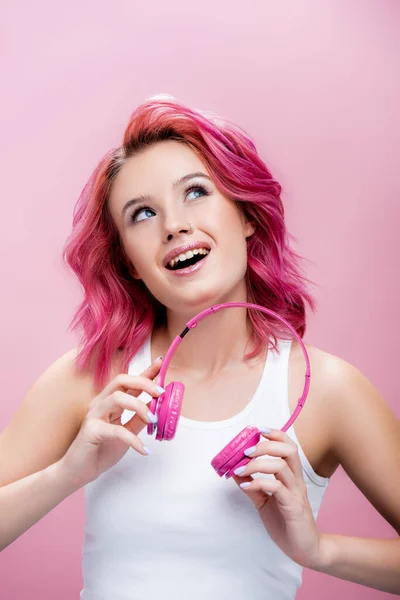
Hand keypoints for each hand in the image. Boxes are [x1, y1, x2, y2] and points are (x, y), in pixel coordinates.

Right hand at [59, 357, 163, 489]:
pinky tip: (143, 449)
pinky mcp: (90, 431)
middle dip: (143, 383)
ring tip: (153, 421)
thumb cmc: (100, 450)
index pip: (129, 382)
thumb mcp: (126, 433)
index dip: (145, 371)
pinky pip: (115, 430)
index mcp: (109, 401)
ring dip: (139, 407)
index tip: (161, 363)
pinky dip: (133, 439)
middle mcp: (100, 403)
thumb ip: (139, 419)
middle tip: (161, 392)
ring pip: (117, 398)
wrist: (77, 472)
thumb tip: (157, 408)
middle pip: (121, 381)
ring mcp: (93, 415)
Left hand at [232, 429, 322, 567]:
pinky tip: (245, 487)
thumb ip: (253, 486)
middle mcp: (296, 481)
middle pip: (288, 451)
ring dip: (257, 464)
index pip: (288, 447)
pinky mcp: (293, 507)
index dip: (275, 435)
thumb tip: (236, 471)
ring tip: (240, 469)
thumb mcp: (265, 502)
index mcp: (291, 476)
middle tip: (245, 451)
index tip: (257, 430)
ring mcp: (296, 493)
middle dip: (265, 445)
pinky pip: (277, 488)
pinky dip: (258, 483)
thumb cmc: (286, 523)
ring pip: (281, 466)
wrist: (304, 549)